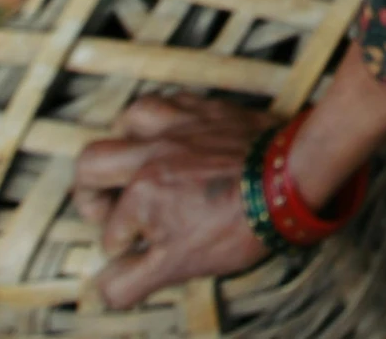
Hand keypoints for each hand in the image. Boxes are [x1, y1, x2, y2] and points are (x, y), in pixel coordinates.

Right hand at [72, 94, 272, 308]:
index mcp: (142, 192)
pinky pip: (174, 99)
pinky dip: (167, 116)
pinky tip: (176, 134)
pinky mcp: (211, 108)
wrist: (296, 176)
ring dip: (126, 141)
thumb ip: (132, 280)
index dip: (121, 248)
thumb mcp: (181, 265)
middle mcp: (152, 152)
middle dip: (90, 192)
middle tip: (110, 208)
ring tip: (139, 162)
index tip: (139, 253)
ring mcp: (182, 125)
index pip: (110, 228)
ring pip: (131, 117)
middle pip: (92, 163)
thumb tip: (103, 285)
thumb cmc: (240, 223)